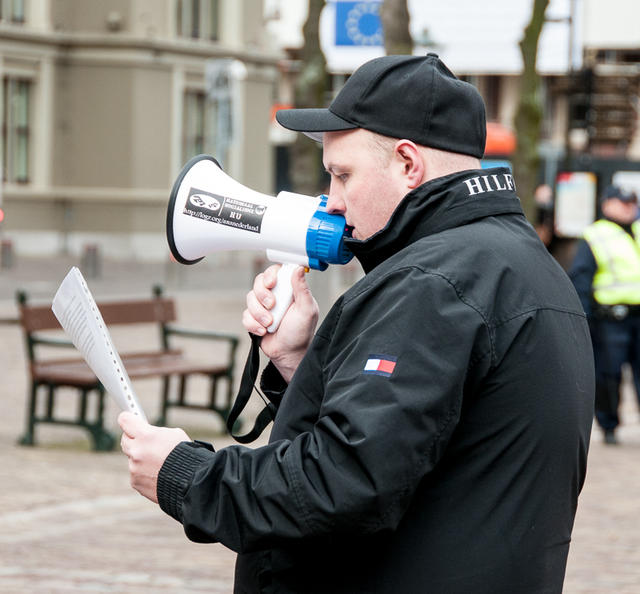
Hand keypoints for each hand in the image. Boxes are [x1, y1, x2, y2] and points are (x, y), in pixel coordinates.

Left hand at [118, 412, 189, 503]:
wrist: (191, 481)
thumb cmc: (186, 454)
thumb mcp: (174, 434)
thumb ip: (155, 433)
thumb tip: (146, 433)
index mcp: (146, 435)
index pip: (125, 420)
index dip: (128, 419)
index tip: (129, 419)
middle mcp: (136, 451)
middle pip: (125, 440)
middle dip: (133, 439)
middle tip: (144, 440)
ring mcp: (134, 468)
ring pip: (132, 458)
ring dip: (141, 458)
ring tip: (159, 462)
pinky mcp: (135, 482)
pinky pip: (136, 473)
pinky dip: (144, 473)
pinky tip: (158, 474)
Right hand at [242, 264, 318, 381]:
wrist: (289, 354)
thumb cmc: (301, 332)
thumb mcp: (307, 310)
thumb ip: (302, 289)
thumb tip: (298, 268)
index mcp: (289, 289)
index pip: (275, 272)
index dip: (270, 274)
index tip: (272, 284)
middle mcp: (275, 295)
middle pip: (258, 282)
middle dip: (262, 295)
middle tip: (272, 306)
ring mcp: (263, 306)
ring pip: (249, 298)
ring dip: (259, 313)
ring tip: (270, 324)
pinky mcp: (254, 318)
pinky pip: (245, 315)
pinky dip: (253, 324)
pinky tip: (263, 331)